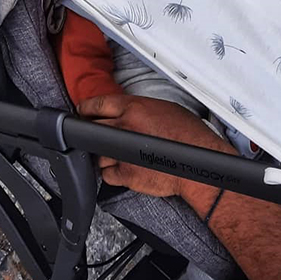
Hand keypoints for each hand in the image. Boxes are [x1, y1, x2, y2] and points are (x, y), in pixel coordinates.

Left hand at [77, 94, 236, 197]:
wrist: (198, 164)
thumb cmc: (188, 136)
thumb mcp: (164, 109)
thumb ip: (139, 109)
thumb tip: (125, 111)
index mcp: (133, 108)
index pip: (96, 104)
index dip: (85, 109)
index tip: (82, 113)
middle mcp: (124, 128)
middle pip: (91, 128)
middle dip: (92, 132)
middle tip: (98, 135)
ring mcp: (121, 153)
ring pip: (96, 154)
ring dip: (104, 155)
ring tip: (119, 155)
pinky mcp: (125, 175)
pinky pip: (106, 175)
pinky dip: (112, 173)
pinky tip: (125, 168)